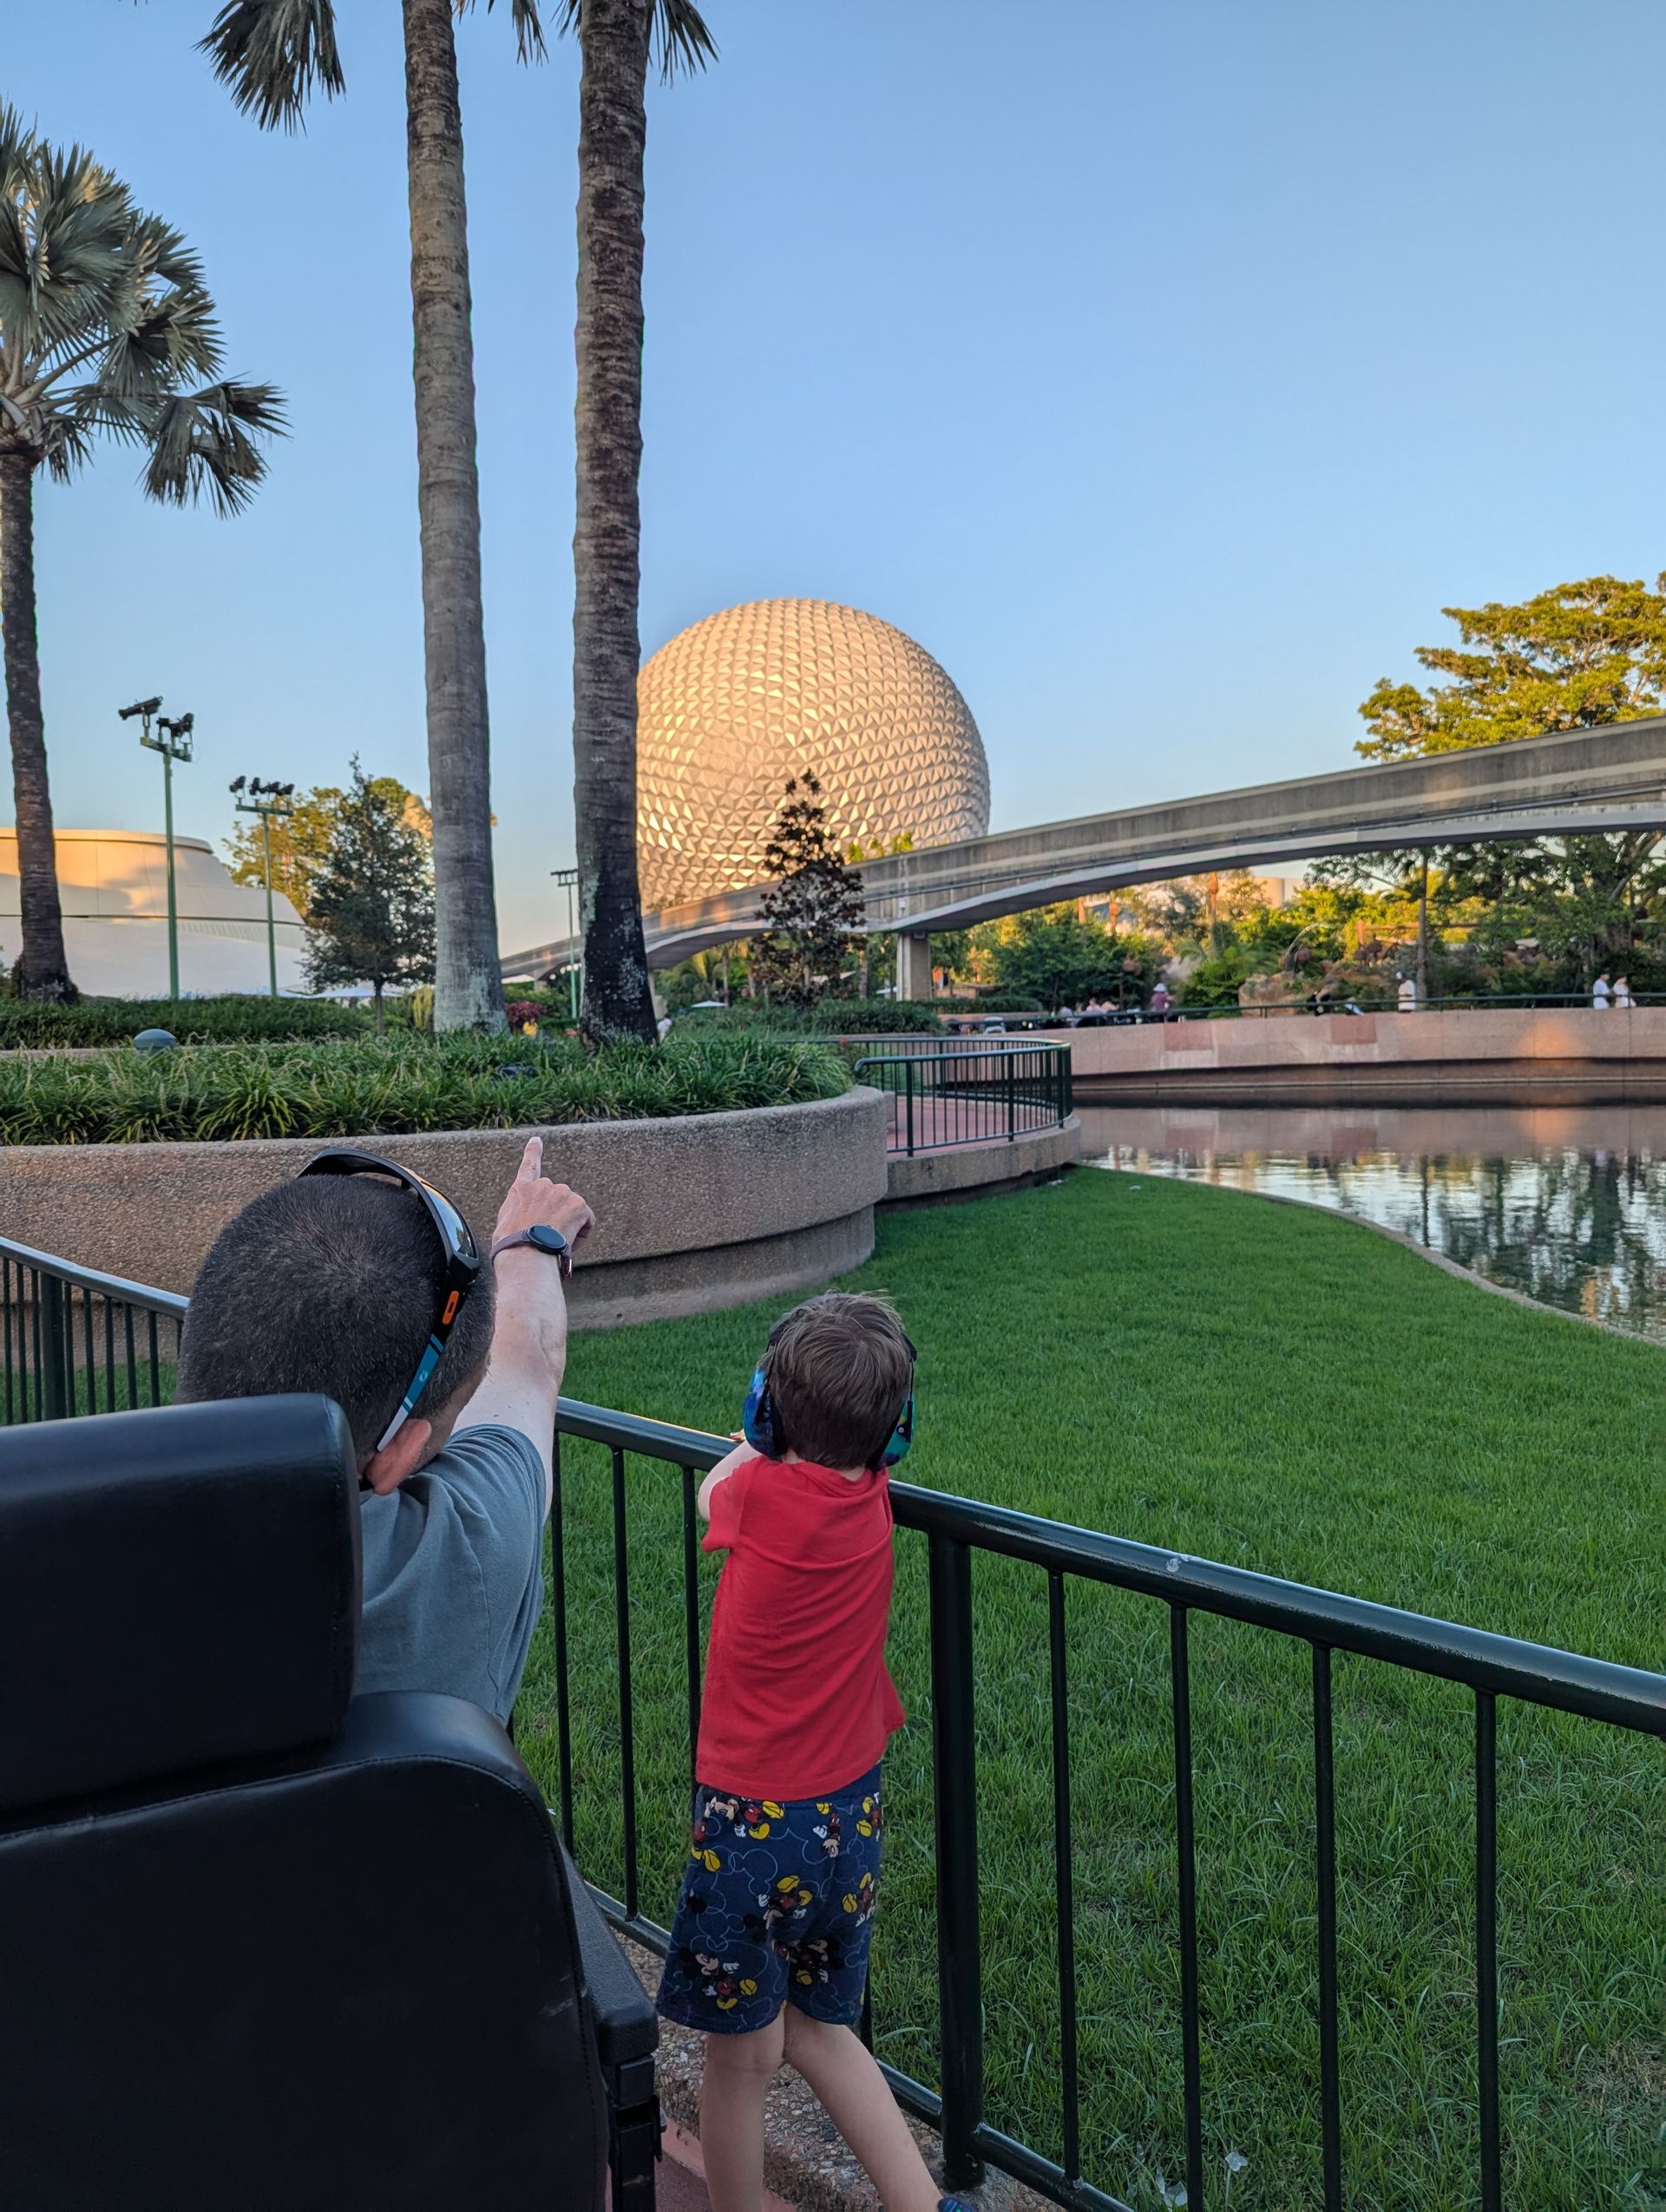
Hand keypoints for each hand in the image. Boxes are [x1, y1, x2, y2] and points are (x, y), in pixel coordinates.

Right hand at [491, 1136, 594, 1260]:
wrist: (524, 1253)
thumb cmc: (511, 1248)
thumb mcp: (506, 1227)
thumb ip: (520, 1214)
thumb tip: (528, 1224)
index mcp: (521, 1190)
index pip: (528, 1167)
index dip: (533, 1152)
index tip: (536, 1140)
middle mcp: (542, 1185)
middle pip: (558, 1203)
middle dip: (557, 1219)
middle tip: (546, 1239)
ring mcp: (561, 1192)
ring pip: (572, 1214)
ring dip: (567, 1228)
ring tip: (551, 1243)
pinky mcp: (578, 1203)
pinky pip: (586, 1223)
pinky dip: (580, 1235)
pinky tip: (565, 1243)